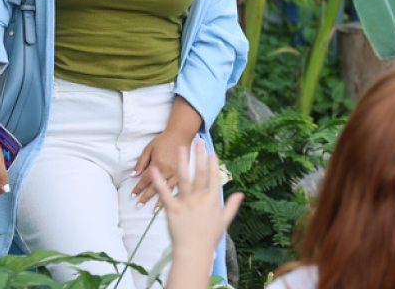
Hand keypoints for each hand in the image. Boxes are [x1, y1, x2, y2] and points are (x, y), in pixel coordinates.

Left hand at [132, 128, 193, 206]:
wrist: (181, 134)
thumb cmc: (164, 140)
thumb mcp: (149, 149)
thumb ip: (141, 162)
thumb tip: (134, 175)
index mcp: (157, 164)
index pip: (145, 180)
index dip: (138, 188)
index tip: (133, 195)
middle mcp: (167, 170)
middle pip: (155, 187)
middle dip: (146, 197)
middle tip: (139, 204)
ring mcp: (176, 173)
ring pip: (167, 190)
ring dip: (159, 200)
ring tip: (153, 210)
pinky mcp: (183, 173)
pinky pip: (176, 186)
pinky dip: (172, 195)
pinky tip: (170, 201)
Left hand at [153, 141, 242, 288]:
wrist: (194, 251)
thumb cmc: (209, 238)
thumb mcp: (224, 221)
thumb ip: (232, 206)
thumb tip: (240, 194)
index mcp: (213, 200)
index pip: (214, 178)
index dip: (213, 164)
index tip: (211, 152)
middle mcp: (200, 198)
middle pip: (200, 173)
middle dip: (199, 156)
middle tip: (198, 141)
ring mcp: (186, 202)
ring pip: (184, 178)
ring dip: (183, 162)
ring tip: (181, 148)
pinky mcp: (172, 209)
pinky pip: (165, 193)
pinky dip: (159, 181)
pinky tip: (155, 169)